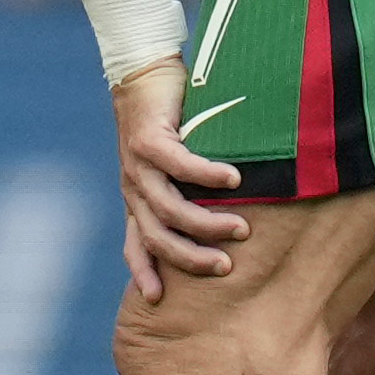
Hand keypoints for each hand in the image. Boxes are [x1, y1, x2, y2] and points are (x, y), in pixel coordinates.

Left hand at [111, 57, 248, 301]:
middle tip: (226, 267)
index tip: (157, 300)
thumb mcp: (172, 166)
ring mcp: (137, 165)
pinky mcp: (148, 139)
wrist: (142, 73)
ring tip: (240, 229)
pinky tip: (234, 180)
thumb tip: (226, 217)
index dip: (145, 272)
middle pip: (158, 236)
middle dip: (191, 257)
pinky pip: (180, 165)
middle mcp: (133, 187)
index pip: (137, 244)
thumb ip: (186, 192)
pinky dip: (208, 176)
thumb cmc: (166, 122)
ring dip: (206, 222)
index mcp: (137, 198)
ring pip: (170, 208)